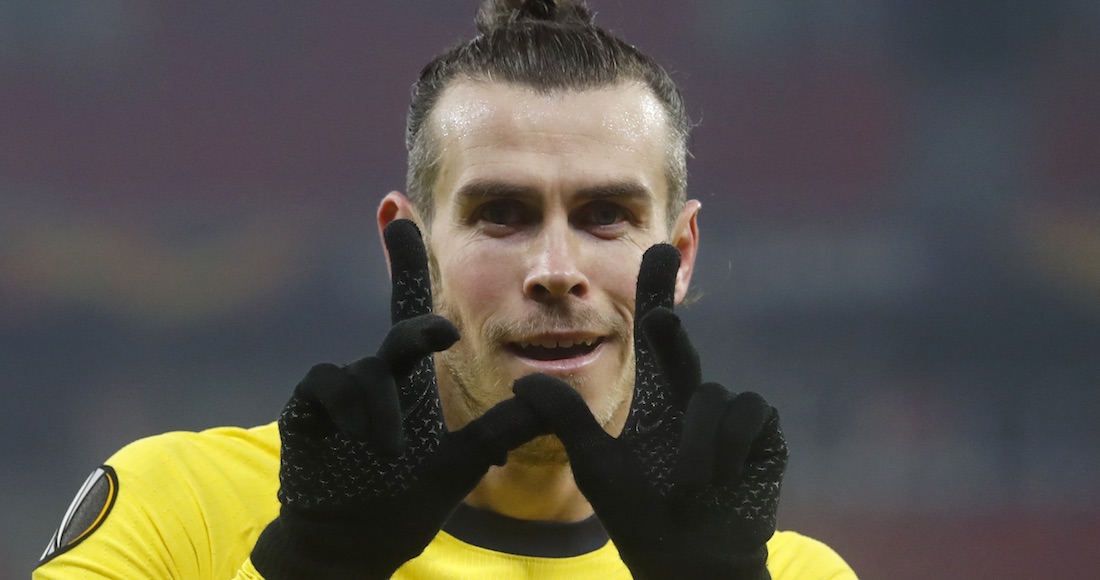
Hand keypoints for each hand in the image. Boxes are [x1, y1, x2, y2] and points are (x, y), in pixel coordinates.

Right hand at [251, 219, 541, 579]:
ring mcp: (341, 391)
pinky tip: (363, 438)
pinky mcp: (308, 409)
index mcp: (411, 381)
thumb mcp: (462, 463)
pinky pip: (326, 384)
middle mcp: (378, 375)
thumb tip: (552, 397)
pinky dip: (347, 406)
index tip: (398, 209)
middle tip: (444, 333)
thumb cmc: (402, 500)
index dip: (406, 263)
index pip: (414, 312)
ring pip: (366, 367)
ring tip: (391, 451)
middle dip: (418, 324)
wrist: (350, 546)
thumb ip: (502, 429)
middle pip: (399, 328)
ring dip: (382, 406)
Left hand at [513, 244, 787, 579]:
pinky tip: (723, 482)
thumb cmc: (644, 515)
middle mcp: (692, 398)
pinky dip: (728, 451)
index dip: (656, 292)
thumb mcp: (598, 466)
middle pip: (679, 349)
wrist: (690, 560)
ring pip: (711, 398)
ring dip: (695, 449)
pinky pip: (746, 415)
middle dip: (669, 330)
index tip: (656, 248)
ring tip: (687, 491)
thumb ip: (568, 422)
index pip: (654, 340)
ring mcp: (730, 414)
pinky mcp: (763, 432)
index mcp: (657, 400)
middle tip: (656, 313)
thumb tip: (522, 384)